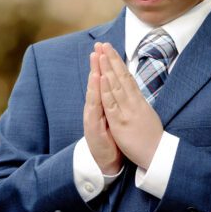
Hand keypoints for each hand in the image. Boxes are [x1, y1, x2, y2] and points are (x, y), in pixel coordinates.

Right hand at [83, 46, 122, 174]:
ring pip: (94, 93)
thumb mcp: (113, 119)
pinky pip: (95, 108)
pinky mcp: (93, 127)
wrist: (107, 163)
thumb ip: (113, 104)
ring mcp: (92, 118)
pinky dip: (96, 94)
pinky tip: (97, 81)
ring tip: (96, 58)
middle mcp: (94, 110)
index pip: (102, 83)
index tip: (105, 50)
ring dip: (95, 74)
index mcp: (101, 107)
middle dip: (97, 65)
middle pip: (96, 84)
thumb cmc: (112, 140)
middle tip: (98, 47)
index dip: (103, 66)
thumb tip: (118, 88)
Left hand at [98, 42, 163, 169]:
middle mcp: (133, 102)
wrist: (157, 154)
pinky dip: (107, 89)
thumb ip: (138, 103)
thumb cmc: (152, 137)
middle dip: (111, 59)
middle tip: (104, 43)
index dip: (118, 63)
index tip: (110, 50)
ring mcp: (127, 111)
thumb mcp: (146, 115)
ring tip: (101, 54)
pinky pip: (112, 103)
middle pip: (121, 76)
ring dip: (108, 69)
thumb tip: (134, 92)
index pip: (127, 77)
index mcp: (139, 100)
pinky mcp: (121, 122)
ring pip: (116, 86)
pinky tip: (103, 78)